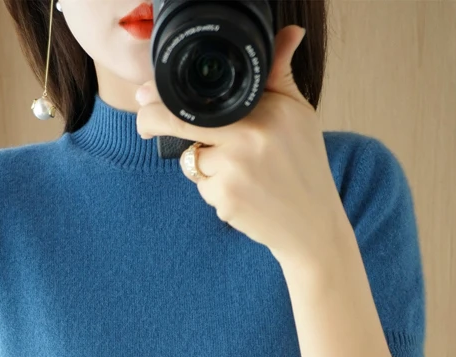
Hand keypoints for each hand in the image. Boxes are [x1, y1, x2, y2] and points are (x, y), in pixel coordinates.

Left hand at [135, 25, 350, 268]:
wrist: (311, 224)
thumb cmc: (305, 165)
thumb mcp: (299, 114)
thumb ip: (280, 74)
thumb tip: (288, 33)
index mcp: (264, 113)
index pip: (203, 100)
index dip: (165, 98)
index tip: (145, 95)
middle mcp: (247, 140)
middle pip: (181, 126)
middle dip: (152, 122)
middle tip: (143, 124)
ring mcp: (233, 172)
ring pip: (193, 160)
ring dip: (205, 163)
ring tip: (242, 171)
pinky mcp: (224, 201)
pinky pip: (202, 187)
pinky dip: (215, 188)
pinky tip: (242, 192)